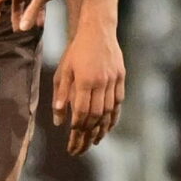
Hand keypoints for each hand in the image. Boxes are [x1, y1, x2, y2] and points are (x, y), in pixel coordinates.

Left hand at [52, 23, 125, 154]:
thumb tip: (59, 121)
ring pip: (109, 112)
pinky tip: (107, 127)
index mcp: (84, 81)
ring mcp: (113, 81)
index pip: (82, 113)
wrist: (98, 30)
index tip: (71, 143)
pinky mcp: (121, 78)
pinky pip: (118, 103)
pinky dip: (113, 118)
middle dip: (86, 136)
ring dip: (101, 130)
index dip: (76, 131)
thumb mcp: (63, 71)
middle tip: (78, 150)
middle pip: (96, 116)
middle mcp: (101, 83)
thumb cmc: (76, 51)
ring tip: (93, 142)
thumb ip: (61, 96)